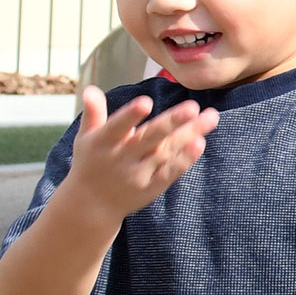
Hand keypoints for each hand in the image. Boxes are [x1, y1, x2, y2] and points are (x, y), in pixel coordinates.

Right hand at [58, 83, 213, 218]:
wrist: (90, 206)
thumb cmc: (90, 163)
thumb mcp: (85, 138)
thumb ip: (94, 114)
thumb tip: (91, 88)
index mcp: (102, 143)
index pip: (116, 127)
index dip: (130, 116)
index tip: (146, 102)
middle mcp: (119, 159)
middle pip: (149, 138)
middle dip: (171, 123)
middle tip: (192, 107)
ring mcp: (136, 175)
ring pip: (165, 153)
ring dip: (187, 136)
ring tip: (209, 118)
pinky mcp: (150, 188)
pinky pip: (169, 174)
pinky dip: (183, 160)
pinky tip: (199, 144)